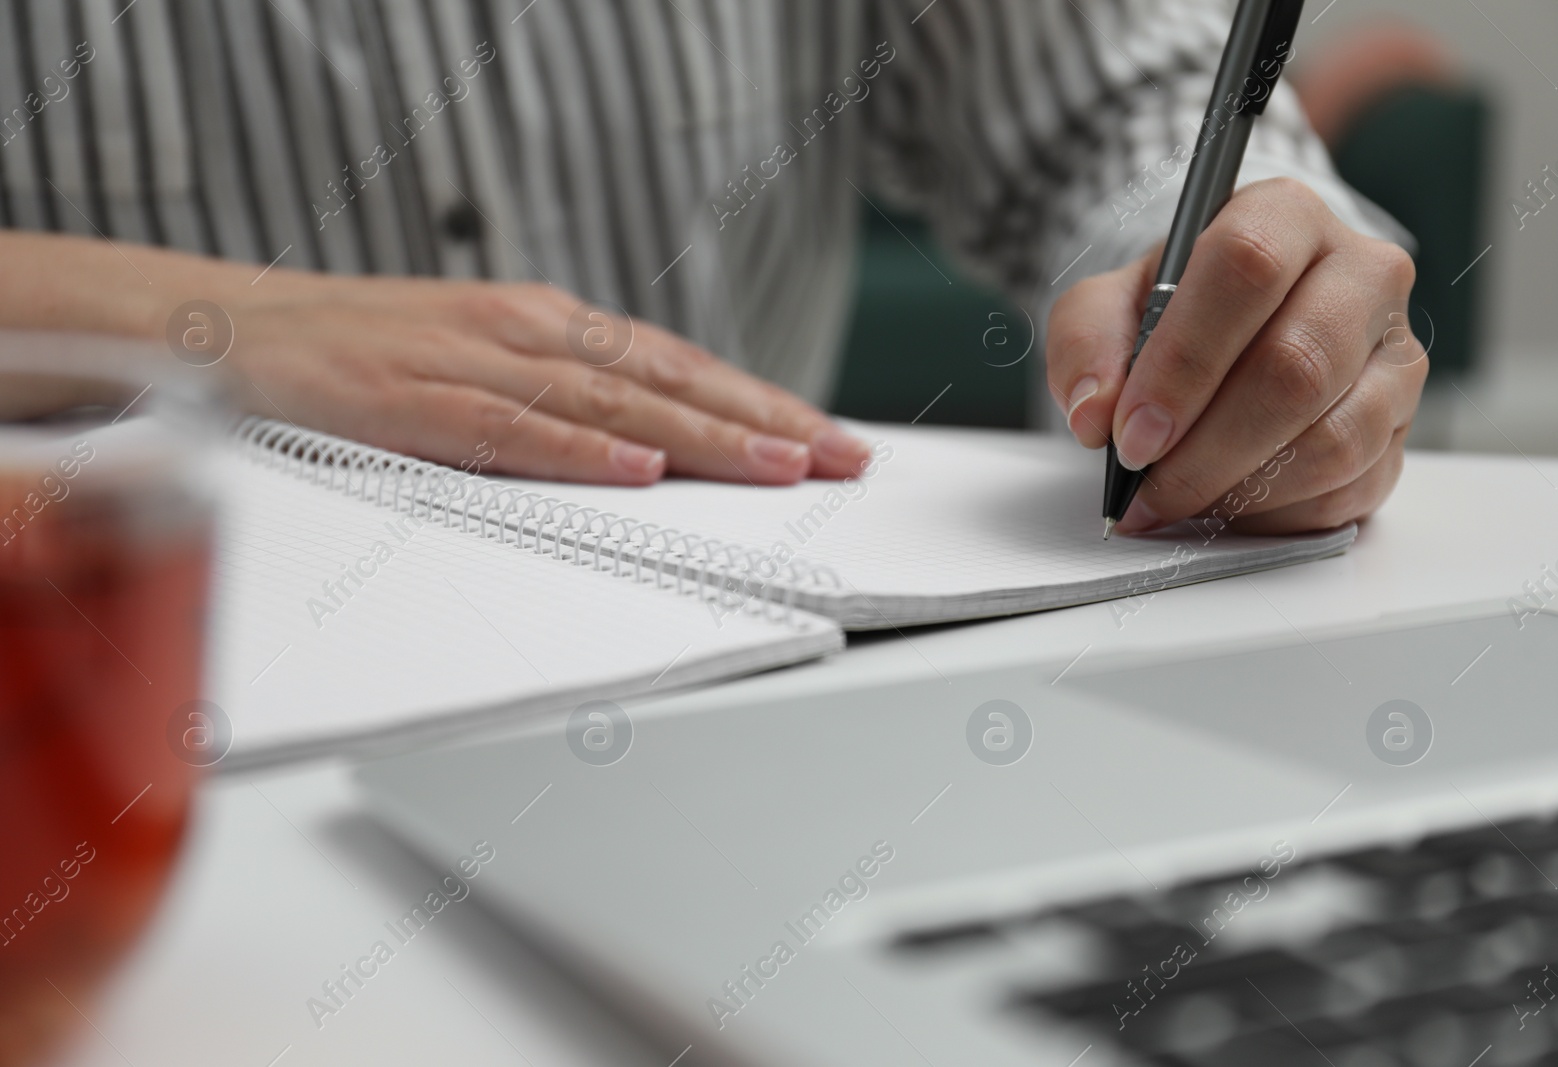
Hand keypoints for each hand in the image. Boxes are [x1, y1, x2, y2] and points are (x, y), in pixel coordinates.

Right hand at [220, 272, 870, 485]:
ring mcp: (468, 359)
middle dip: (762, 418)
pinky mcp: (409, 398)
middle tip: (843, 456)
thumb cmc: (358, 357)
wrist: (223, 328)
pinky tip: (637, 471)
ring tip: (779, 465)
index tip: (829, 438)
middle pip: (666, 380)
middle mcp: (523, 330)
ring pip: (607, 401)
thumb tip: (648, 457)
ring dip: (699, 435)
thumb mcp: (478, 371)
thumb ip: (559, 408)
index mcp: (545, 327)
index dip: (759, 401)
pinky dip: (575, 449)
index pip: (676, 368)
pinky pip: (507, 427)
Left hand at [1047, 178, 1425, 534]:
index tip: (1133, 432)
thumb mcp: (1108, 305)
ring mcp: (1397, 353)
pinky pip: (1349, 487)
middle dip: (1206, 447)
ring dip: (1240, 488)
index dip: (1184, 361)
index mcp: (1285, 216)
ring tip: (1179, 499)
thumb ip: (1087, 343)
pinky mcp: (1403, 426)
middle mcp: (1362, 274)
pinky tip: (1229, 502)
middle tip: (1147, 485)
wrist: (1233, 333)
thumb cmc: (1175, 310)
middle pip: (1295, 366)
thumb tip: (1096, 414)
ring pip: (1332, 439)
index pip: (1247, 268)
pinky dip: (1277, 512)